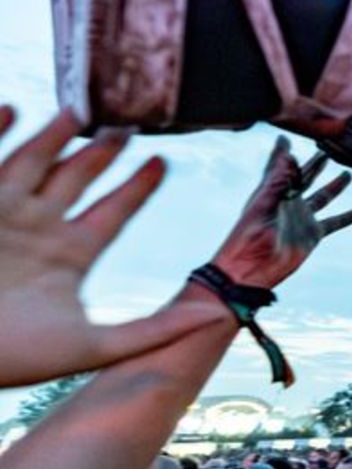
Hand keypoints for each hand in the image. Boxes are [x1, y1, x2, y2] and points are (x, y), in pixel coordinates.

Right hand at [0, 108, 225, 387]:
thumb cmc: (18, 359)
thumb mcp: (94, 346)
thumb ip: (155, 331)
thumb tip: (214, 317)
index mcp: (71, 254)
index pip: (114, 211)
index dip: (139, 186)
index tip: (163, 162)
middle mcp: (40, 228)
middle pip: (78, 177)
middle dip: (103, 150)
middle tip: (130, 123)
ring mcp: (3, 216)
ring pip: (35, 162)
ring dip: (55, 136)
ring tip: (78, 110)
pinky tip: (11, 109)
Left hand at [210, 137, 351, 288]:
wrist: (250, 266)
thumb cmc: (250, 233)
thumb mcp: (265, 200)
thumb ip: (280, 176)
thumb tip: (287, 149)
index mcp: (273, 191)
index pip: (284, 166)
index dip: (287, 152)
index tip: (292, 138)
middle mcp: (290, 203)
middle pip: (307, 179)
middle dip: (317, 165)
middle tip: (329, 150)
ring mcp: (303, 218)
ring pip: (323, 197)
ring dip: (335, 187)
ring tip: (348, 175)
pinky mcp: (313, 235)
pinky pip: (333, 223)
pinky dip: (346, 217)